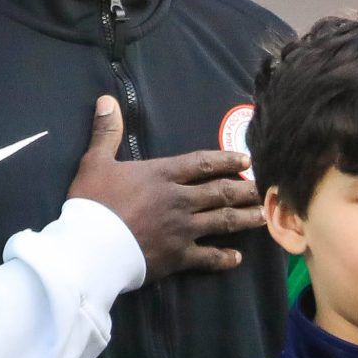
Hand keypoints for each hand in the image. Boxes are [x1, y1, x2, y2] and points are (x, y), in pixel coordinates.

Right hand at [67, 95, 262, 281]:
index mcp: (162, 175)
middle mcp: (180, 199)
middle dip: (245, 189)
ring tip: (264, 216)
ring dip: (246, 218)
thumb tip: (107, 100)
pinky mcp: (180, 255)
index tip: (247, 160)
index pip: (202, 163)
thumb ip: (106, 131)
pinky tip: (236, 257)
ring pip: (223, 221)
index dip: (226, 160)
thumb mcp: (95, 161)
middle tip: (266, 188)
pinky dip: (224, 258)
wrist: (91, 244)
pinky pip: (209, 257)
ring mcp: (184, 229)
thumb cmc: (93, 201)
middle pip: (221, 192)